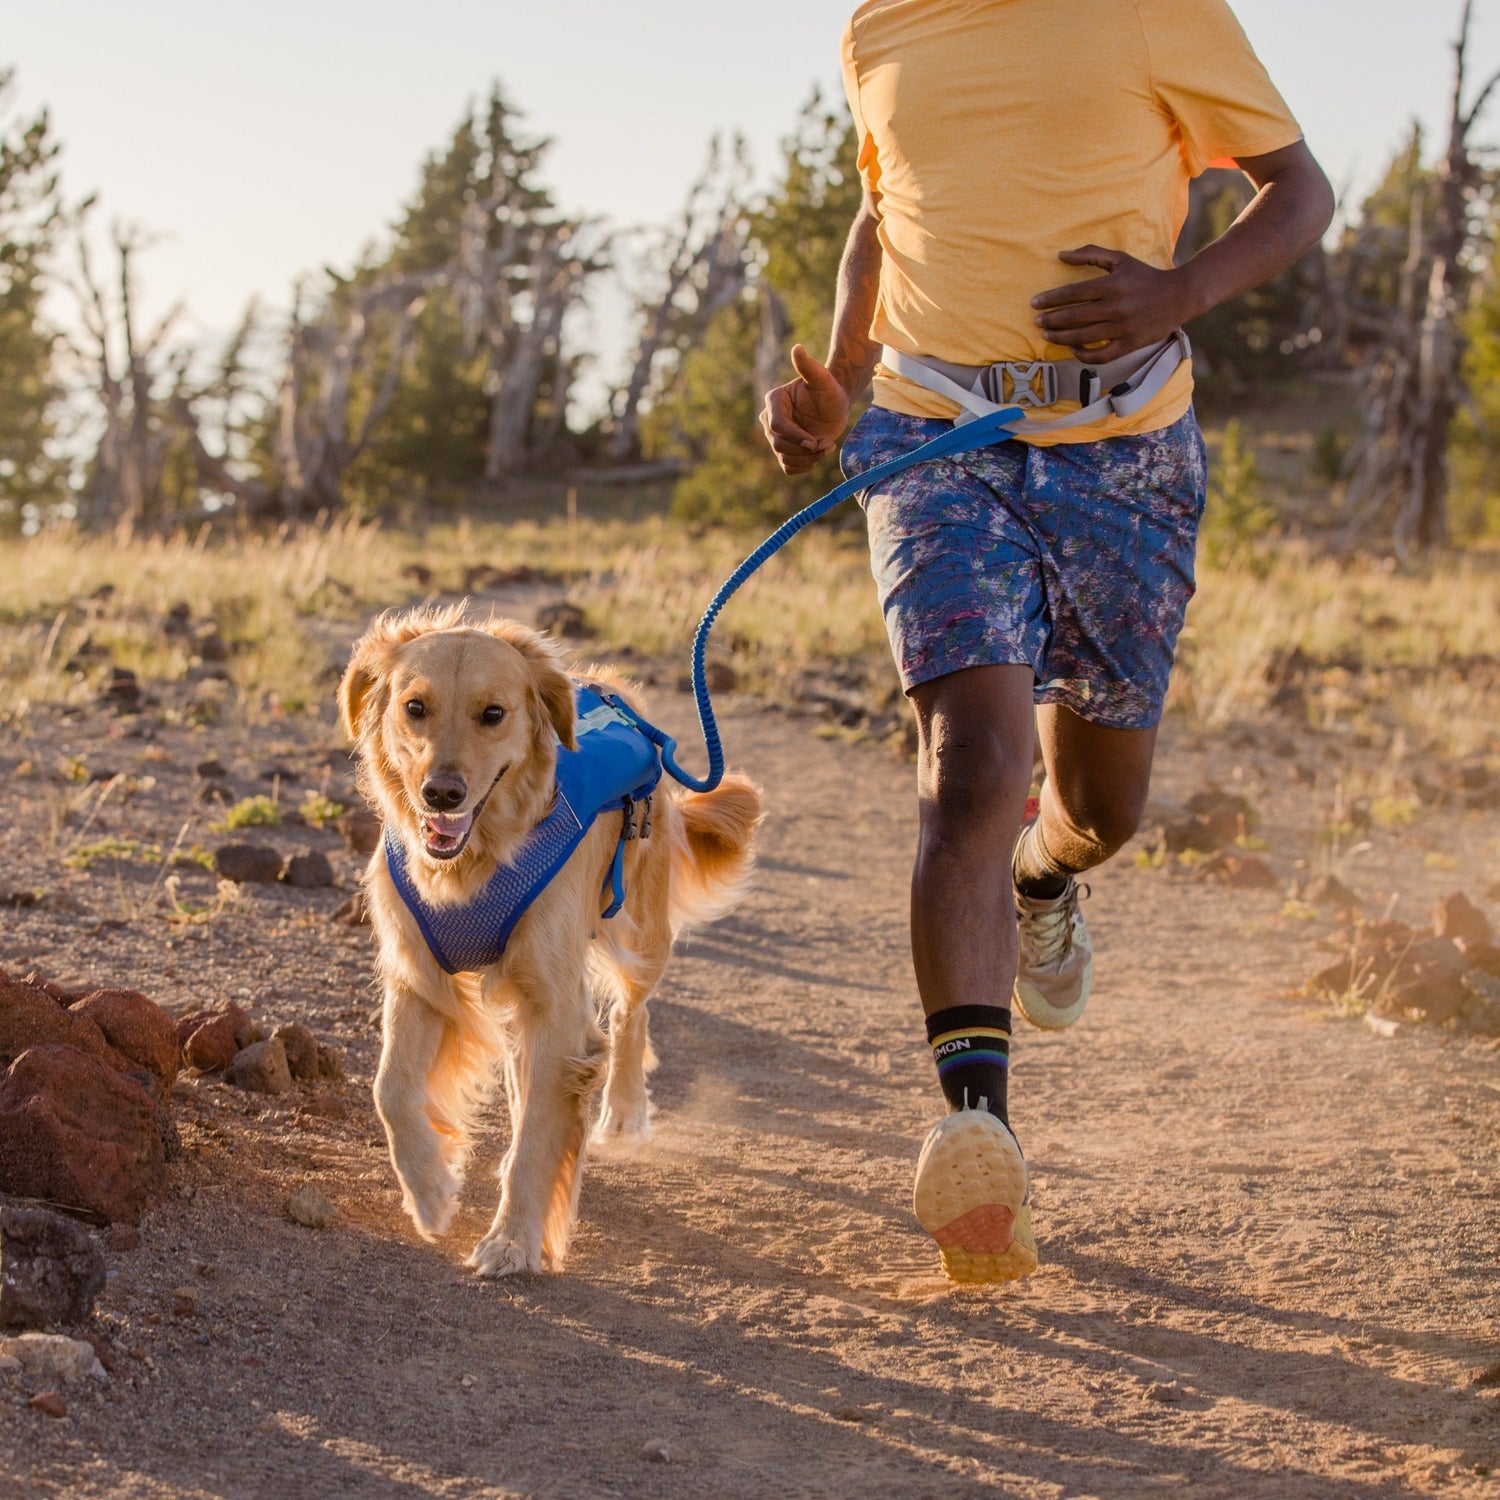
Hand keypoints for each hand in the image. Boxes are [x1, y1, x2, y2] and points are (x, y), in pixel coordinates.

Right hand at [760, 343, 849, 475]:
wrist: (835, 404)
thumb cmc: (829, 388)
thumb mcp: (822, 378)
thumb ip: (808, 366)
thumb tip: (797, 348)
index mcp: (774, 401)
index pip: (777, 426)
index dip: (795, 436)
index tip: (816, 441)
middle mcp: (770, 419)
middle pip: (779, 444)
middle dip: (805, 449)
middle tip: (828, 444)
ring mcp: (776, 436)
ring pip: (784, 457)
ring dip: (808, 459)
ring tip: (827, 446)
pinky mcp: (785, 450)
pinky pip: (788, 467)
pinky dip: (804, 466)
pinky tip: (818, 456)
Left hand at [1031, 247, 1198, 364]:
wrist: (1179, 296)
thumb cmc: (1145, 276)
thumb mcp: (1120, 259)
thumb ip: (1091, 254)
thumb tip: (1061, 255)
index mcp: (1112, 285)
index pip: (1073, 293)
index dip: (1050, 299)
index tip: (1035, 303)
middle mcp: (1115, 307)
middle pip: (1074, 317)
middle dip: (1051, 320)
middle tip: (1037, 322)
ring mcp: (1122, 328)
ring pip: (1083, 337)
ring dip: (1060, 338)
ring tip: (1046, 336)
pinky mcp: (1129, 345)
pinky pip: (1100, 356)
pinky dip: (1083, 354)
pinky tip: (1072, 348)